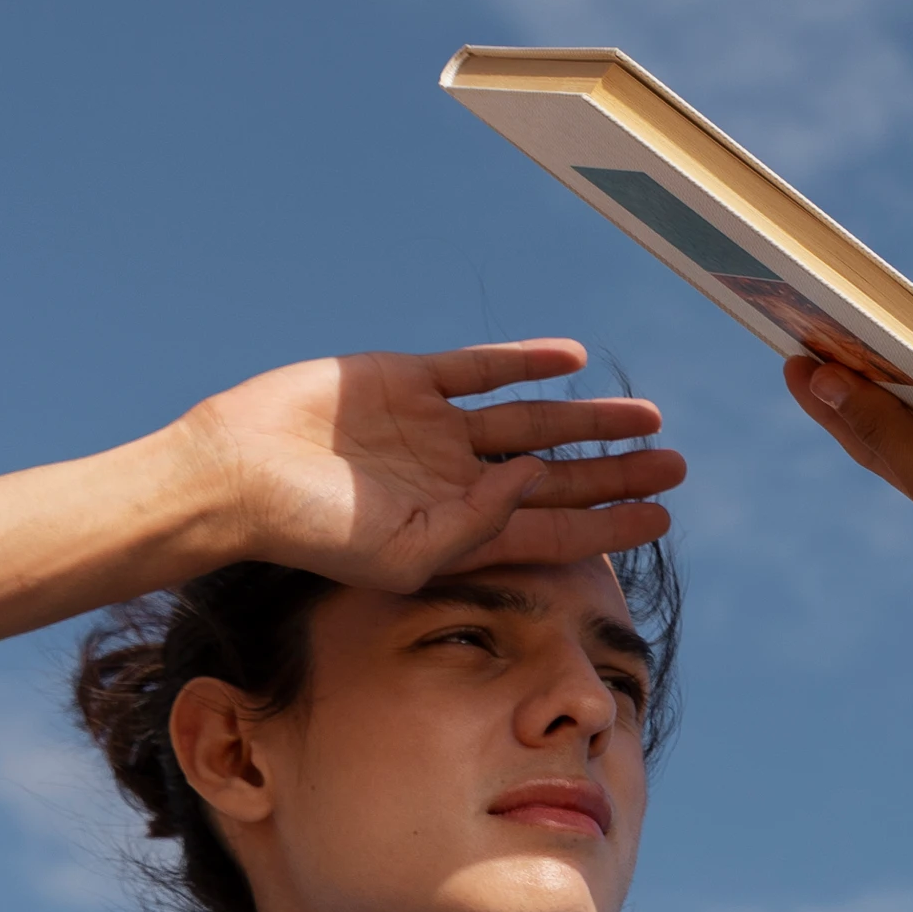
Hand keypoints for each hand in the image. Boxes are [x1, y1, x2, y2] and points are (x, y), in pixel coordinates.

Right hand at [173, 340, 682, 587]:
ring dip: (587, 420)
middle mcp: (455, 482)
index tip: (662, 516)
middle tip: (677, 465)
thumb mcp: (404, 551)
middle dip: (616, 472)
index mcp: (460, 532)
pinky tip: (573, 360)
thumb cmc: (311, 533)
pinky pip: (479, 367)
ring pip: (530, 421)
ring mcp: (433, 430)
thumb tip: (537, 478)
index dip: (610, 524)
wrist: (235, 474)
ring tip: (646, 418)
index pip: (553, 530)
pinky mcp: (406, 380)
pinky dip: (525, 361)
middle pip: (556, 476)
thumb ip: (478, 521)